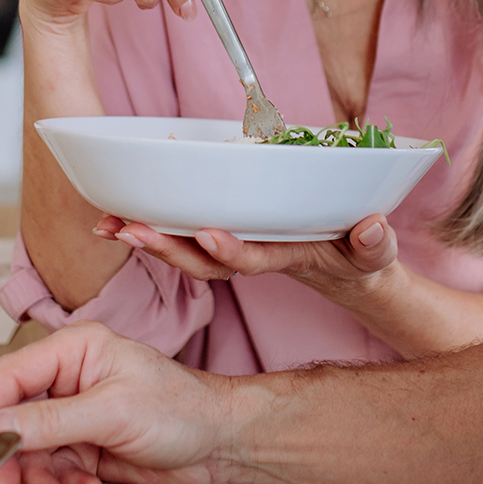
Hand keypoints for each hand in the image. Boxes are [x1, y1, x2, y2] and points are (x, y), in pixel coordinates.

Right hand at [0, 321, 237, 483]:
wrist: (219, 441)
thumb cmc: (182, 407)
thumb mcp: (114, 411)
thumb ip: (53, 420)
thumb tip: (1, 426)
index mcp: (74, 350)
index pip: (9, 376)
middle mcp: (69, 379)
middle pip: (15, 419)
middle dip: (15, 456)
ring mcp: (75, 414)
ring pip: (32, 451)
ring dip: (44, 478)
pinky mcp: (84, 445)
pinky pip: (54, 469)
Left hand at [93, 213, 399, 297]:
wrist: (347, 271)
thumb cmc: (361, 260)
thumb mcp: (374, 256)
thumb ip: (373, 245)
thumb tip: (372, 227)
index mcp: (286, 257)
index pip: (253, 259)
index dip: (229, 250)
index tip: (206, 234)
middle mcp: (254, 255)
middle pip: (203, 260)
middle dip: (166, 247)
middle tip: (128, 230)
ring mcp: (238, 248)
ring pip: (187, 250)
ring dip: (148, 238)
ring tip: (108, 225)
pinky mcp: (228, 236)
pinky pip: (185, 233)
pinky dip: (154, 224)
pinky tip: (121, 212)